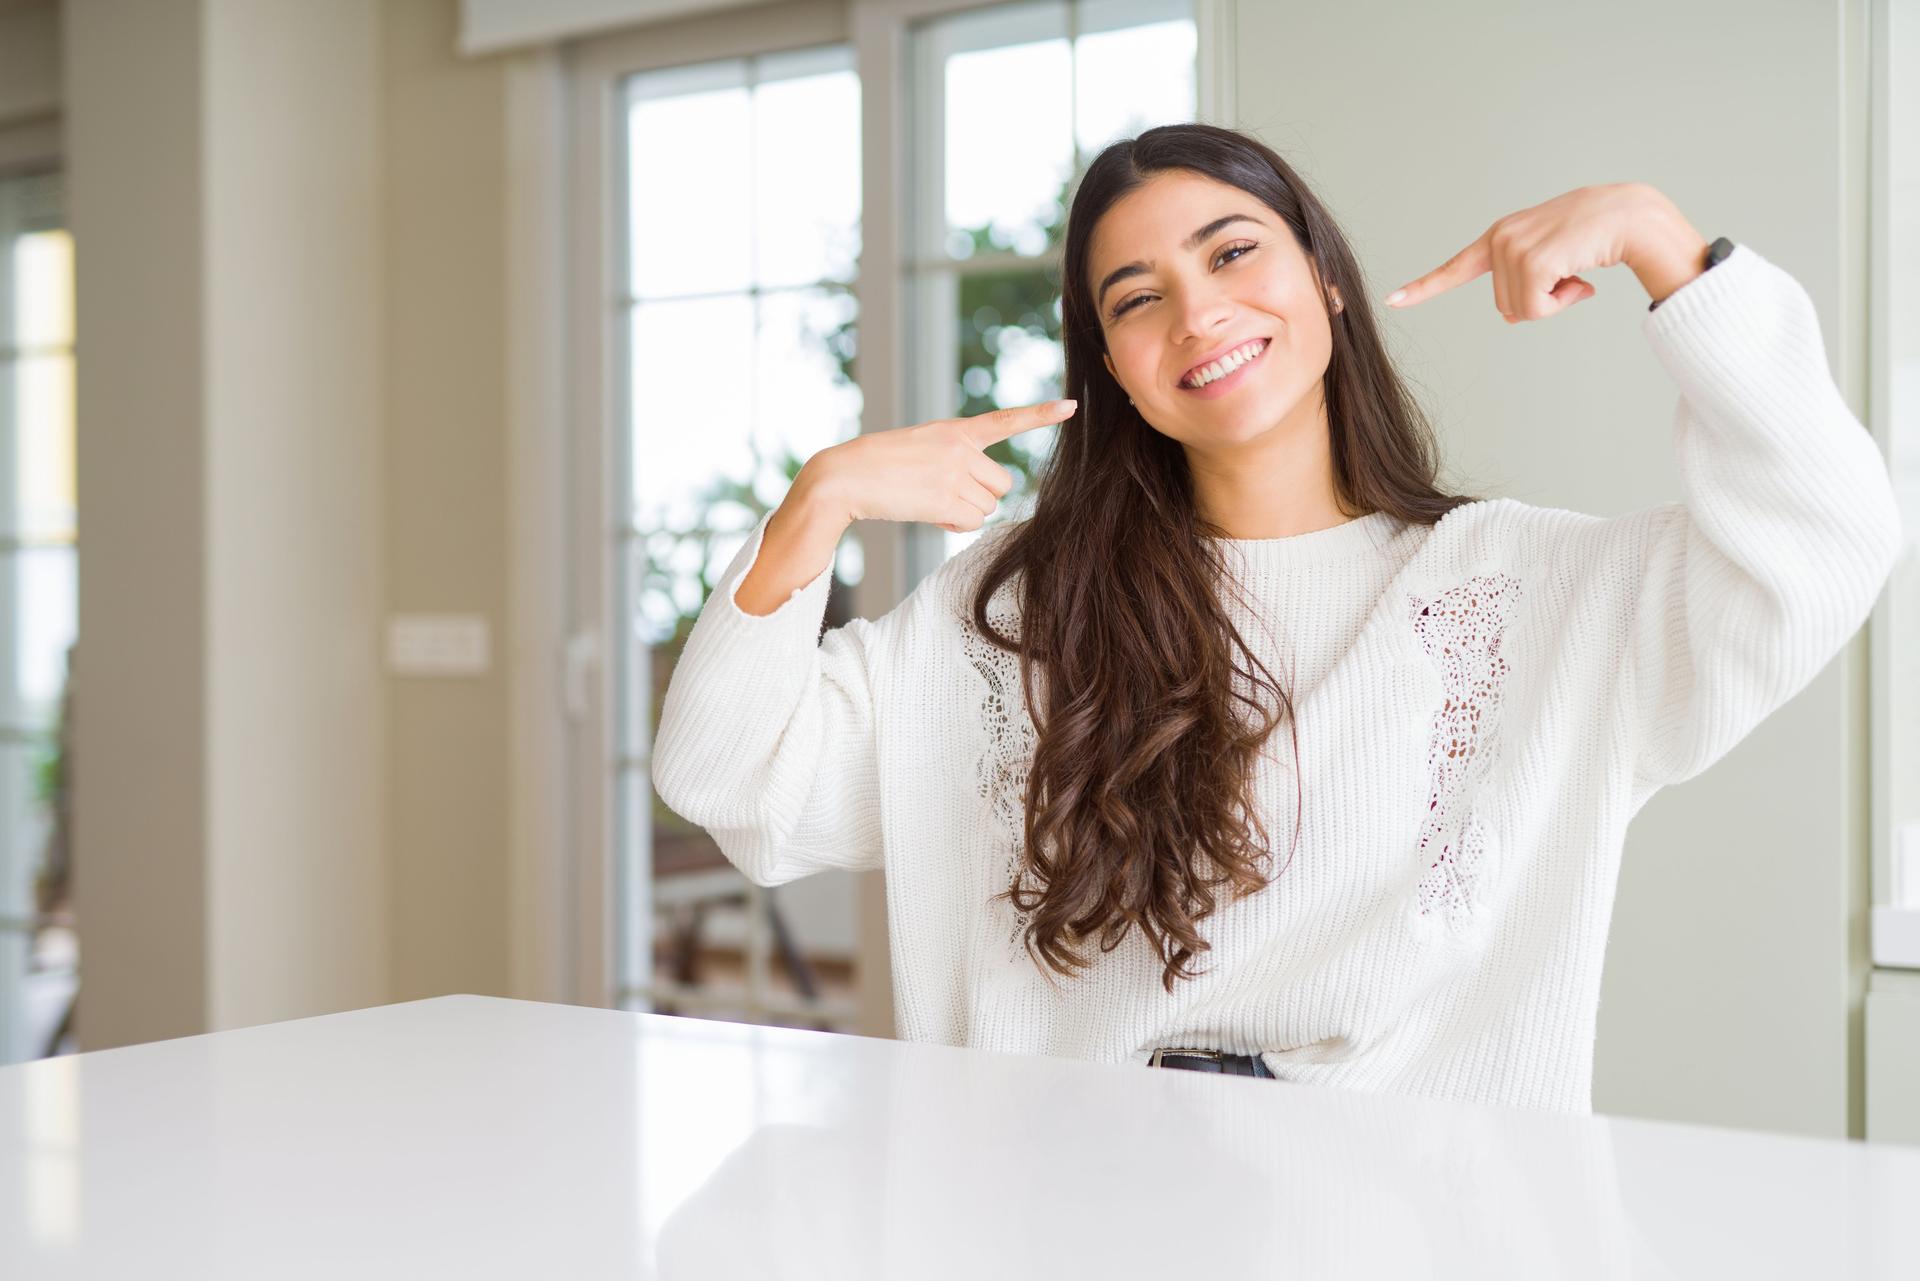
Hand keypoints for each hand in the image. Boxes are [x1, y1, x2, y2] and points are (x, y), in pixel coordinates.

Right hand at [804, 399, 1075, 532]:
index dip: (1040, 415)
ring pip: (987, 505)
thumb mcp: (922, 447)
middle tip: (947, 493)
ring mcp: (954, 474)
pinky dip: (952, 524)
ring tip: (929, 499)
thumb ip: (955, 460)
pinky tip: (927, 511)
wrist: (845, 476)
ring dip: (964, 511)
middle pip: (1002, 483)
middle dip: (982, 494)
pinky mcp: (945, 499)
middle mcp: (961, 449)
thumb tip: (976, 504)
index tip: (1070, 406)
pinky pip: (970, 522)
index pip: (1006, 420)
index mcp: (955, 429)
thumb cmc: (879, 465)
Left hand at [1381, 182, 1708, 321]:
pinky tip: (1582, 277)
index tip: (1392, 301)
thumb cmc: (1594, 237)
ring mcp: (1513, 247)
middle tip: (1568, 271)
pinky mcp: (1532, 260)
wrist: (1630, 216)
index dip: (1424, 287)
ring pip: (1520, 311)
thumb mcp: (1550, 257)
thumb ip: (1522, 281)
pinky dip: (1562, 303)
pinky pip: (1535, 310)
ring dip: (1554, 301)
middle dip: (1539, 300)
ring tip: (1575, 269)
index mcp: (1500, 237)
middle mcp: (1500, 238)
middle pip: (1503, 306)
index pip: (1456, 267)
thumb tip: (1508, 316)